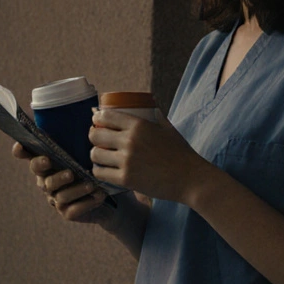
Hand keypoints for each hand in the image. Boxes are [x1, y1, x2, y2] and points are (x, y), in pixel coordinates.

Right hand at [11, 142, 112, 225]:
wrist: (107, 195)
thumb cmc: (92, 167)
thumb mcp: (86, 150)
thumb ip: (79, 136)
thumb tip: (89, 110)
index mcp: (47, 163)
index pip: (27, 155)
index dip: (21, 151)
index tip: (20, 146)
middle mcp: (46, 181)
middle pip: (43, 178)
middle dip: (55, 175)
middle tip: (70, 172)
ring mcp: (55, 198)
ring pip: (60, 195)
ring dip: (77, 189)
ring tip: (92, 184)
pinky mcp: (67, 213)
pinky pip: (73, 209)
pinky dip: (87, 202)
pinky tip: (99, 195)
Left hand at [88, 109, 212, 203]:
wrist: (189, 179)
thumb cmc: (181, 153)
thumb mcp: (168, 128)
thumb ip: (156, 115)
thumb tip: (150, 104)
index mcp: (139, 125)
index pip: (106, 116)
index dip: (97, 118)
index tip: (96, 121)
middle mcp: (129, 141)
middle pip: (95, 134)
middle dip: (93, 135)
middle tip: (97, 139)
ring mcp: (126, 161)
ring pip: (95, 155)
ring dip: (95, 155)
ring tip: (100, 155)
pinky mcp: (125, 179)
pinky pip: (100, 173)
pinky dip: (99, 171)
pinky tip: (103, 169)